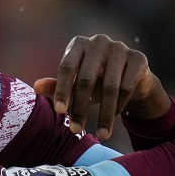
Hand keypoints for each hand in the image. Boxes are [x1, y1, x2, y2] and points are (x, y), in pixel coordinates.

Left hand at [33, 35, 170, 138]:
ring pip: (110, 87)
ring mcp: (120, 48)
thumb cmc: (96, 79)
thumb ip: (57, 85)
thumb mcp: (75, 83)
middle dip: (80, 108)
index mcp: (78, 44)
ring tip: (100, 134)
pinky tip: (113, 118)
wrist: (131, 75)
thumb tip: (35, 87)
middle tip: (76, 129)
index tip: (60, 113)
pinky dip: (119, 106)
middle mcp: (99, 41)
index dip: (62, 90)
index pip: (67, 67)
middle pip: (87, 79)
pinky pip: (127, 88)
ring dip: (104, 114)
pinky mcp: (138, 58)